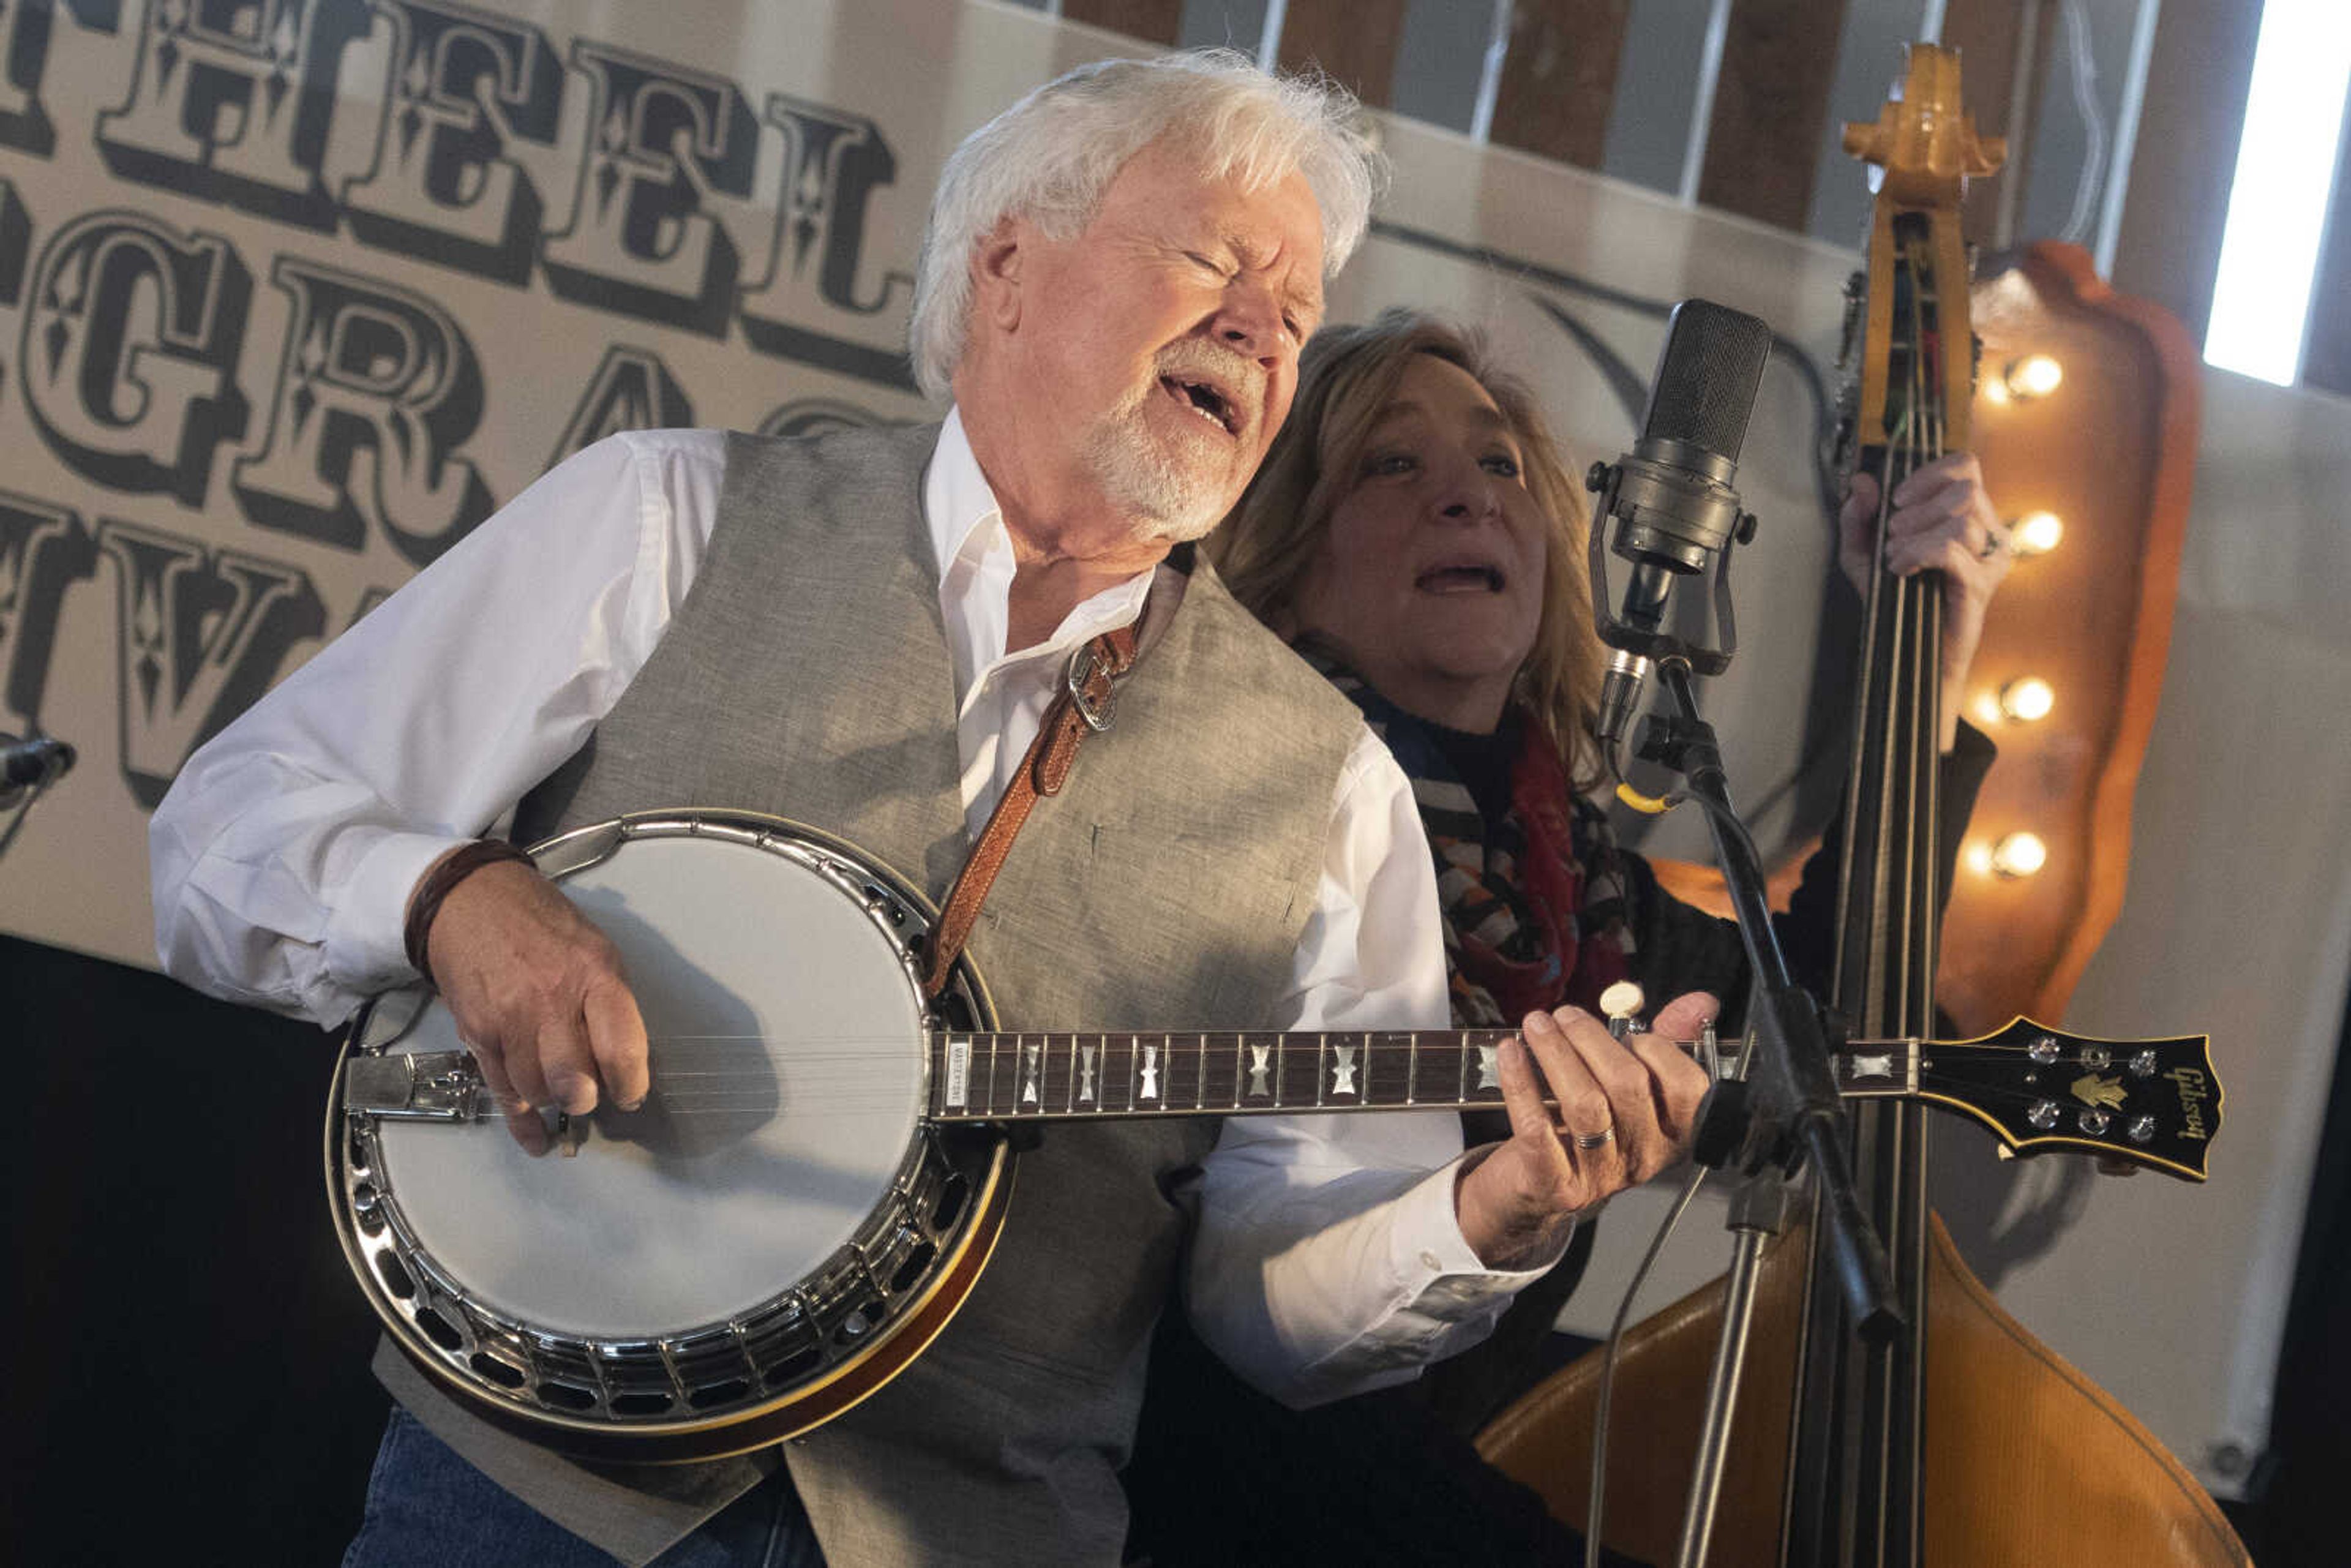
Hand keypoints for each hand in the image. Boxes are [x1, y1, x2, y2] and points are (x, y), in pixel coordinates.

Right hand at [419, 856, 649, 1153]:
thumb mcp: (596, 949)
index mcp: (594, 976)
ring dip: (552, 1098)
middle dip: (586, 1098)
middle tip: (591, 1092)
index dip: (631, 1085)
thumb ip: (612, 1004)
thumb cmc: (543, 927)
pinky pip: (502, 1092)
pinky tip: (537, 1138)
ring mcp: (508, 1019)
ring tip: (559, 1084)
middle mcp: (551, 1001)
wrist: (471, 901)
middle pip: (574, 1081)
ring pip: (537, 1091)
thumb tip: (624, 1062)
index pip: (621, 1050)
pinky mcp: (476, 1033)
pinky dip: (522, 1123)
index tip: (632, 1095)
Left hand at [1455, 991, 1716, 1268]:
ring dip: (1557, 1053)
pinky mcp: (1552, 1183)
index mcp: (1672, 1134)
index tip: (1627, 1031)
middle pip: (1628, 1086)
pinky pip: (1536, 1128)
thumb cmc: (1589, 1127)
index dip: (1659, 1049)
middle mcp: (1642, 1158)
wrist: (1536, 1191)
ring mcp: (1598, 1175)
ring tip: (1536, 1023)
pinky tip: (1510, 1052)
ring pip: (1585, 1104)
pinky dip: (1520, 1083)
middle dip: (1592, 1039)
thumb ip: (1667, 1044)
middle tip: (1564, 1015)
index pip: (1688, 1089)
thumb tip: (1701, 1001)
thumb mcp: (1632, 1088)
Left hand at [1838, 452, 2012, 749]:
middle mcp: (1986, 531)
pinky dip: (1920, 553)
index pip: (1965, 466)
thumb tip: (1862, 480)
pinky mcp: (1981, 584)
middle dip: (1920, 505)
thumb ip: (1858, 516)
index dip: (1930, 473)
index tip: (1896, 499)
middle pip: (1967, 488)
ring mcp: (1989, 558)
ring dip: (1917, 534)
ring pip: (1962, 519)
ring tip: (1894, 557)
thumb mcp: (1862, 554)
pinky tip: (1901, 569)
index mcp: (1965, 515)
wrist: (1906, 652)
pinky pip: (1954, 550)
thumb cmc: (1893, 601)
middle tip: (1892, 532)